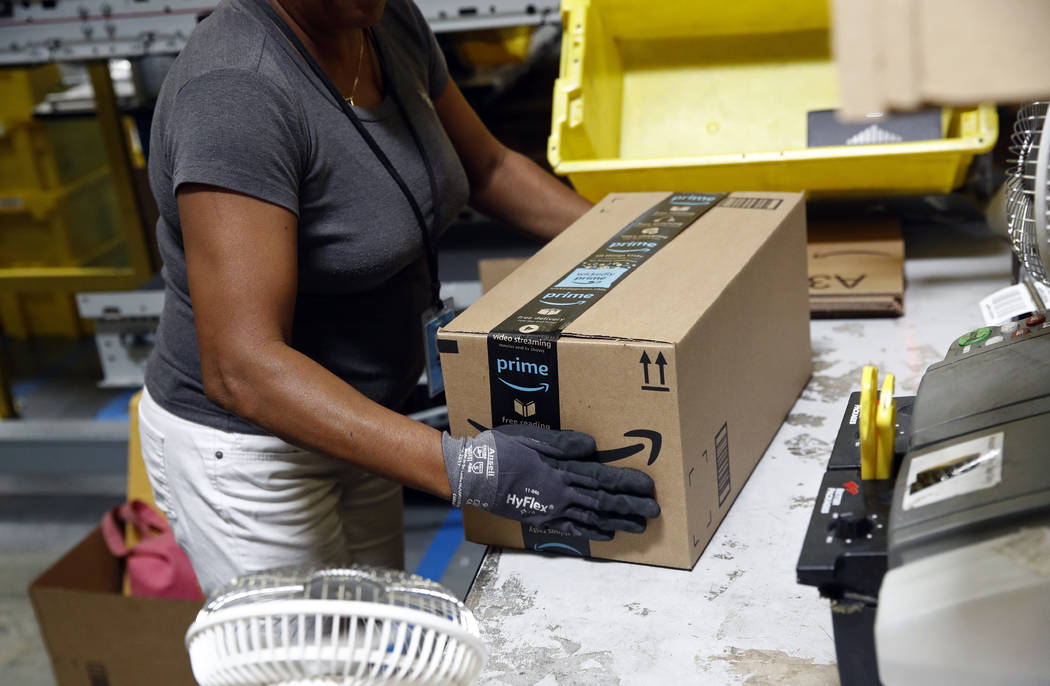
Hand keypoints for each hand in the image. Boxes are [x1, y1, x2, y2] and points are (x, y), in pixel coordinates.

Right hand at [441, 424, 659, 540]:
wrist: (473, 474)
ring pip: (591, 517)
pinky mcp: (541, 518)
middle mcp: (560, 492)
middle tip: (654, 512)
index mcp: (561, 469)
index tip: (649, 488)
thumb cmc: (500, 449)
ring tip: (638, 527)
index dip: (627, 484)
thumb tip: (593, 447)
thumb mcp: (532, 437)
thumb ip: (564, 442)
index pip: (603, 478)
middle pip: (603, 501)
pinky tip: (606, 534)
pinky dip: (591, 532)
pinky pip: (571, 528)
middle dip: (630, 507)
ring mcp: (551, 508)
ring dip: (617, 521)